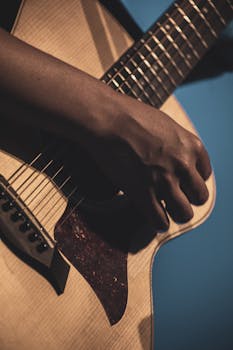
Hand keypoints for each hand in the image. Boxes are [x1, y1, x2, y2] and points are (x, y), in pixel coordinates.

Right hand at [85, 92, 211, 230]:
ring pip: (184, 213)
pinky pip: (160, 221)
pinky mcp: (144, 193)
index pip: (205, 174)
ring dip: (175, 213)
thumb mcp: (166, 125)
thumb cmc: (131, 117)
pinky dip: (158, 223)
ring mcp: (164, 181)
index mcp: (192, 146)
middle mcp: (183, 165)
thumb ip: (177, 144)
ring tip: (165, 210)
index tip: (181, 181)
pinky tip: (153, 216)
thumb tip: (175, 157)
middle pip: (199, 197)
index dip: (192, 180)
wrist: (108, 120)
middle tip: (175, 196)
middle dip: (187, 198)